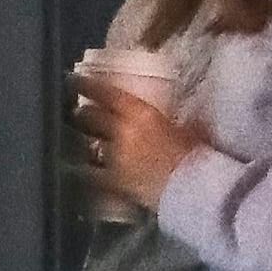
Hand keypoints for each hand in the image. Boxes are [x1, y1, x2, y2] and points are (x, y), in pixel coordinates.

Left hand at [72, 80, 207, 211]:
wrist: (192, 190)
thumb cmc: (196, 156)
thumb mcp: (192, 130)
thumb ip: (186, 120)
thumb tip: (193, 114)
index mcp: (140, 114)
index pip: (105, 93)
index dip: (87, 85)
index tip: (75, 80)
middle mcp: (121, 132)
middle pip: (89, 117)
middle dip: (82, 113)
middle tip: (78, 111)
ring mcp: (113, 158)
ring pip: (87, 144)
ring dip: (84, 140)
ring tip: (81, 139)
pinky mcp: (112, 181)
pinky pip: (91, 173)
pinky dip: (87, 170)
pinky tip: (82, 170)